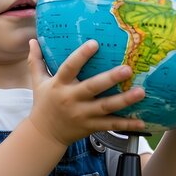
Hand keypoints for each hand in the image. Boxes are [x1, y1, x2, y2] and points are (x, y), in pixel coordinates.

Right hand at [27, 39, 146, 145]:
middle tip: (127, 69)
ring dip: (124, 100)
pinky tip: (142, 122)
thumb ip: (36, 61)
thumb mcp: (37, 81)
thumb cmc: (43, 103)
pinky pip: (110, 125)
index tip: (95, 43)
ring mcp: (82, 115)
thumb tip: (32, 40)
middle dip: (110, 79)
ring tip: (141, 92)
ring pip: (105, 107)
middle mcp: (71, 99)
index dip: (81, 56)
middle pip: (92, 88)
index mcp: (59, 85)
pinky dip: (127, 124)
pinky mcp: (91, 127)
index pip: (69, 67)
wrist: (44, 135)